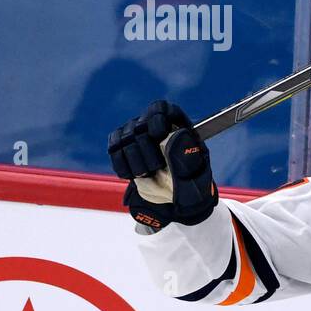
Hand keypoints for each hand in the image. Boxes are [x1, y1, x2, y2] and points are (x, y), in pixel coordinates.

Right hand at [108, 100, 216, 230]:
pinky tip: (135, 175)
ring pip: (124, 139)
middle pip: (139, 125)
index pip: (161, 109)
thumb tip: (172, 135)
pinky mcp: (121, 149)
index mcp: (178, 126)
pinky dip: (122, 165)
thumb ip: (184, 153)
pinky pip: (114, 150)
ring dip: (136, 162)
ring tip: (149, 174)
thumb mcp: (197, 171)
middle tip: (156, 168)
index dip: (156, 117)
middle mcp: (154, 127)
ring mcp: (136, 136)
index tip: (158, 134)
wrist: (177, 201)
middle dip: (146, 150)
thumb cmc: (192, 184)